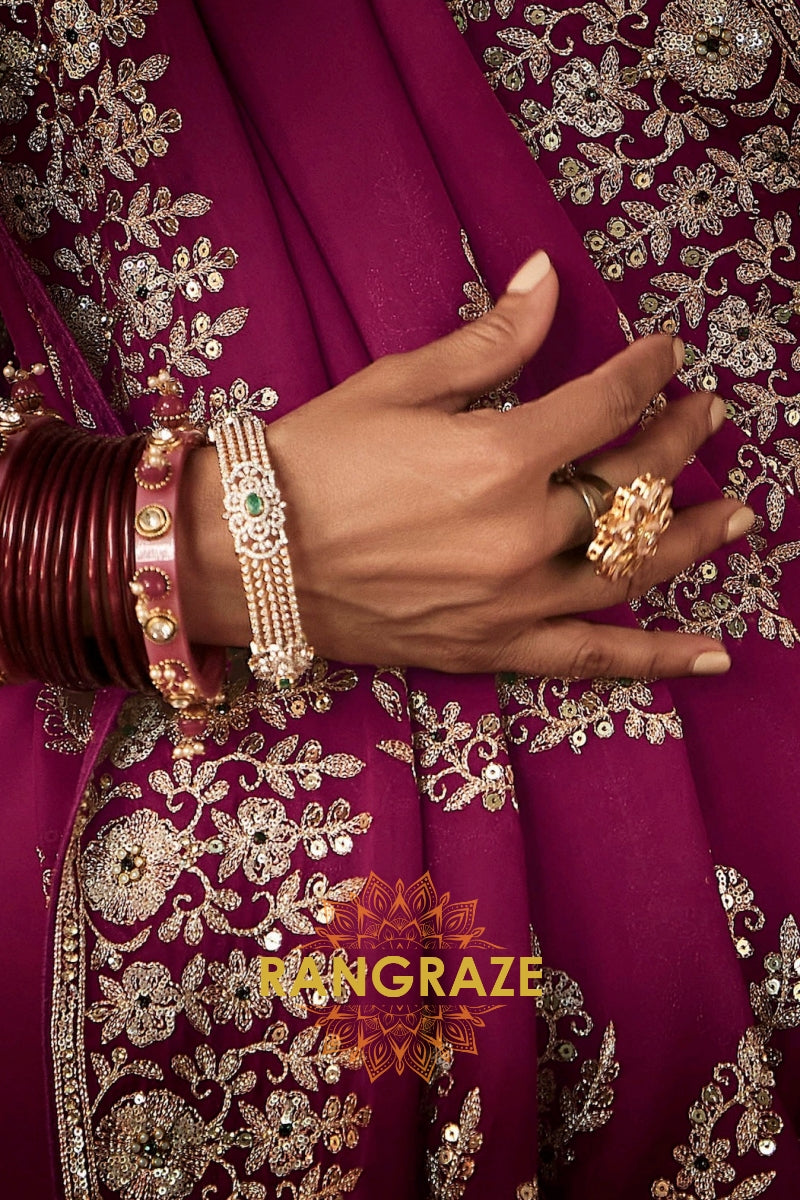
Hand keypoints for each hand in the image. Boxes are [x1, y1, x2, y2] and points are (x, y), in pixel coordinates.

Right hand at [180, 251, 750, 679]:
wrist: (245, 558)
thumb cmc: (311, 461)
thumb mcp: (397, 384)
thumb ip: (490, 340)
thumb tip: (547, 276)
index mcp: (498, 456)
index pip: (606, 405)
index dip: (648, 373)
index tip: (668, 355)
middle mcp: (520, 533)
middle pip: (632, 485)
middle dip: (679, 442)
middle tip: (708, 417)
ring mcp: (513, 601)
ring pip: (632, 568)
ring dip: (695, 536)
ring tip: (740, 516)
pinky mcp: (494, 648)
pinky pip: (592, 660)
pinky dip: (657, 658)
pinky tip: (716, 655)